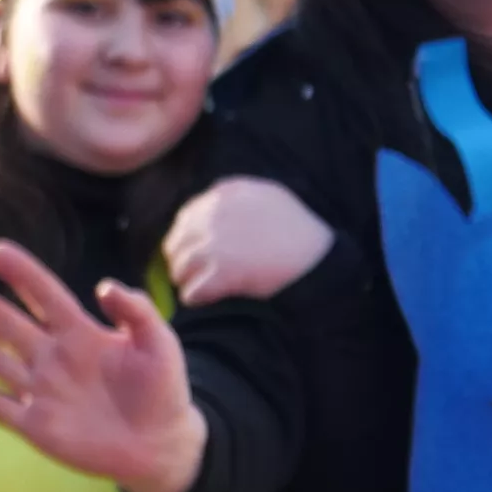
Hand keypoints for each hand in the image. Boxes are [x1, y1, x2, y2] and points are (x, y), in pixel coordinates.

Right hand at [0, 241, 207, 491]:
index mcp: (82, 333)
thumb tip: (105, 286)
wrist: (162, 444)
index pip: (45, 295)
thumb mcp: (160, 343)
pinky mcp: (36, 425)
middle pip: (8, 322)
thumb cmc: (163, 389)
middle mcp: (54, 357)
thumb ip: (137, 311)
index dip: (22, 273)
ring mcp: (42, 390)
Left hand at [163, 175, 335, 305]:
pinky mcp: (220, 274)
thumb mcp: (269, 195)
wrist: (315, 258)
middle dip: (184, 260)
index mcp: (224, 195)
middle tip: (197, 273)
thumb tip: (210, 199)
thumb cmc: (298, 230)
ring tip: (203, 288)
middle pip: (176, 243)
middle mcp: (213, 216)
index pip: (186, 217)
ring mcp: (214, 245)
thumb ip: (236, 193)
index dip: (190, 237)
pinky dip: (198, 298)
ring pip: (179, 269)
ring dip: (189, 281)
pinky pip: (191, 292)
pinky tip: (210, 298)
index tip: (198, 251)